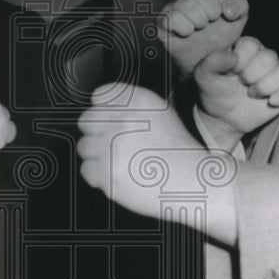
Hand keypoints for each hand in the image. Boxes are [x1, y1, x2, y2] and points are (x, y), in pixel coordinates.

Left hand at [76, 83, 235, 243]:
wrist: (194, 183)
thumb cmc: (178, 151)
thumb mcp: (162, 113)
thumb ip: (132, 106)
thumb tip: (101, 107)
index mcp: (138, 102)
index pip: (100, 95)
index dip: (104, 109)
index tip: (111, 120)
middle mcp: (123, 121)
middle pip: (86, 120)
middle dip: (96, 132)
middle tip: (114, 144)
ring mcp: (113, 148)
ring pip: (84, 146)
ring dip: (97, 155)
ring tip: (119, 162)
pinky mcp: (108, 174)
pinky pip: (86, 170)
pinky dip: (99, 176)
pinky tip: (120, 175)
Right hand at [158, 0, 248, 76]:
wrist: (205, 59)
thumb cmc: (220, 36)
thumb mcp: (238, 20)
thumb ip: (240, 7)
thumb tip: (227, 10)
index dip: (223, 2)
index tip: (223, 15)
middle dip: (211, 12)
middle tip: (210, 24)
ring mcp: (173, 4)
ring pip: (186, 4)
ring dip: (198, 21)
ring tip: (199, 29)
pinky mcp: (162, 20)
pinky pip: (171, 18)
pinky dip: (184, 28)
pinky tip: (187, 33)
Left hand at [195, 37, 278, 145]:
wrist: (223, 117)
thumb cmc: (214, 92)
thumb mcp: (203, 77)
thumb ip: (211, 62)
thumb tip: (232, 57)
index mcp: (245, 48)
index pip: (251, 45)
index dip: (240, 62)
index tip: (231, 74)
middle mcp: (263, 57)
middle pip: (269, 58)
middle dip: (252, 76)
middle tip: (242, 85)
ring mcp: (277, 74)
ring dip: (265, 87)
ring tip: (252, 94)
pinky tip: (271, 102)